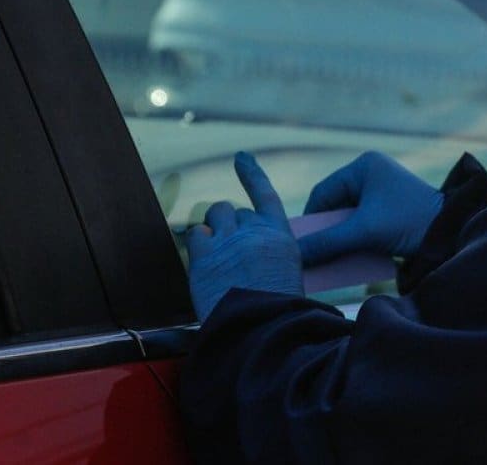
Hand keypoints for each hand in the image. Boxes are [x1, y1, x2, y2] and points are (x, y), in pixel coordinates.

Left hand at [186, 152, 302, 321]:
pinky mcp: (204, 257)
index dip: (251, 174)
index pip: (264, 194)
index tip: (241, 158)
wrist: (260, 329)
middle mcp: (254, 232)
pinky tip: (204, 259)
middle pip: (238, 212)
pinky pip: (196, 234)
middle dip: (234, 227)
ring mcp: (228, 241)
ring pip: (216, 215)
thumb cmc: (278, 313)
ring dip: (216, 228)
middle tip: (233, 251)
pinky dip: (199, 243)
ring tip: (217, 251)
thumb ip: (273, 257)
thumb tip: (260, 257)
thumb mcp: (290, 277)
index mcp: (280, 237)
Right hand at [298, 151, 442, 265]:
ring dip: (340, 239)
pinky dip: (356, 240)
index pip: (323, 192)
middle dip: (326, 232)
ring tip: (330, 260)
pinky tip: (350, 258)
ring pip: (348, 218)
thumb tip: (296, 255)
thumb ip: (328, 242)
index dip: (311, 220)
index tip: (302, 244)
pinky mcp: (391, 210)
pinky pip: (363, 224)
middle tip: (314, 255)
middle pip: (335, 206)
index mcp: (364, 166)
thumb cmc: (409, 223)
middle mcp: (372, 173)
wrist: (453, 233)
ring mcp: (383, 191)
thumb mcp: (364, 232)